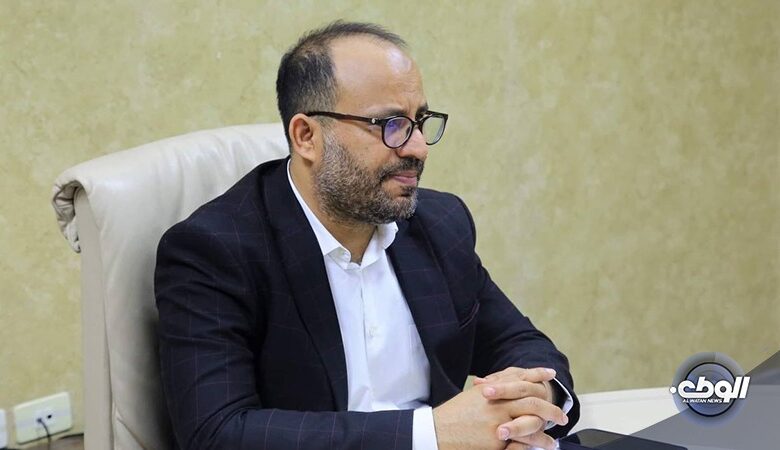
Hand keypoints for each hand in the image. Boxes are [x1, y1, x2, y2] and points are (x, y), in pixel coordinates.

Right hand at [432, 382, 565, 449]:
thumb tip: (498, 384)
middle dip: (549, 405)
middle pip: (531, 398)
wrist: (437, 431)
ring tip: (558, 433)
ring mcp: (499, 419)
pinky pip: (523, 438)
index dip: (536, 374)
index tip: (550, 373)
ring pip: (532, 418)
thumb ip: (489, 389)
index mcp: (491, 388)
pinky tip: (544, 444)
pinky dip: (536, 441)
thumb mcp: (471, 397)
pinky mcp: (497, 437)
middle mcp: (497, 400)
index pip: (519, 377)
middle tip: (562, 413)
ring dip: (547, 424)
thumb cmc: (452, 416)